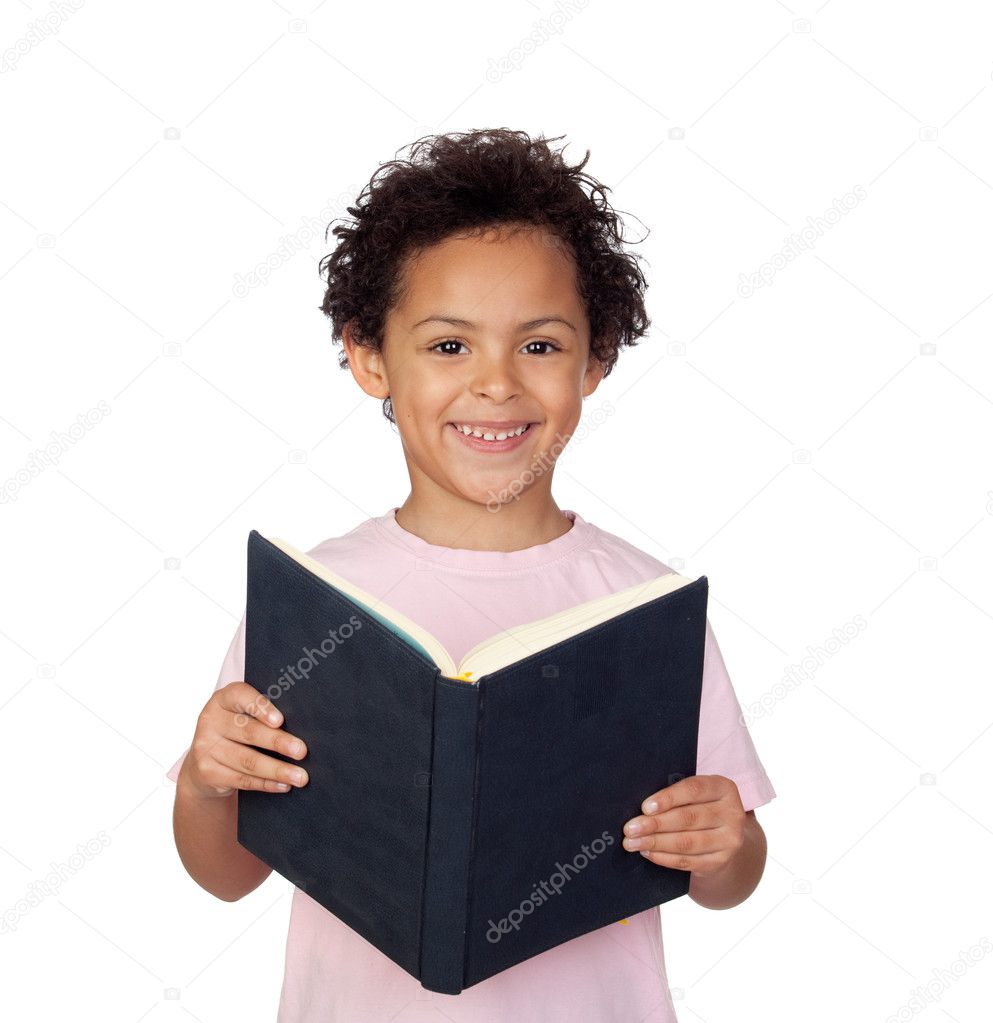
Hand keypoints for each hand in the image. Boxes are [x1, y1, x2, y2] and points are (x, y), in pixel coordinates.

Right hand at [180, 681, 308, 798]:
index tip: (280, 720)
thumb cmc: (235, 729)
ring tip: (300, 776)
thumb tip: (302, 724)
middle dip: (278, 742)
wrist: (203, 760)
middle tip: (301, 751)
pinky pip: (243, 780)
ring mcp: (205, 748)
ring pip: (248, 761)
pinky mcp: (208, 773)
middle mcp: (210, 721)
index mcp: (222, 700)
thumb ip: (264, 713)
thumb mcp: (242, 714)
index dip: (260, 706)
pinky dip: (267, 784)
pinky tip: (284, 785)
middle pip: (249, 732)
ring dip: (278, 770)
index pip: (240, 696)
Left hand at [621, 775, 745, 877]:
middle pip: (688, 818)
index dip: (668, 798)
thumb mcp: (694, 793)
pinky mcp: (721, 861)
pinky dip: (664, 858)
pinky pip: (688, 861)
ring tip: (633, 843)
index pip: (694, 790)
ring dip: (655, 843)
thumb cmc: (698, 806)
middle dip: (655, 824)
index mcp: (723, 788)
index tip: (645, 807)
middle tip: (630, 829)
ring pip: (687, 842)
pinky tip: (648, 853)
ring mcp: (729, 840)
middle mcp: (732, 813)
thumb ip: (675, 793)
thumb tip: (642, 805)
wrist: (723, 835)